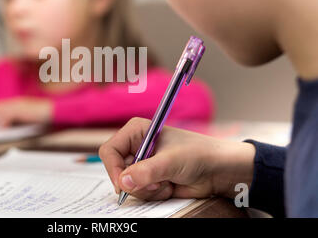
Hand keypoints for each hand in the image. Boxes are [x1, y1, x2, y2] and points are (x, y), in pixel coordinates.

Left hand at [0, 97, 52, 127]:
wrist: (54, 110)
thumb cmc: (43, 114)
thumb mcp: (26, 116)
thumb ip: (14, 119)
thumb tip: (2, 126)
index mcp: (15, 102)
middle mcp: (15, 102)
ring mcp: (18, 105)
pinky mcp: (23, 110)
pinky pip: (9, 115)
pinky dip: (3, 121)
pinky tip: (1, 129)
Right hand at [99, 118, 255, 201]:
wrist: (217, 170)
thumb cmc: (197, 154)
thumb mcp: (170, 161)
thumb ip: (146, 171)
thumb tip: (123, 182)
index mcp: (136, 132)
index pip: (110, 151)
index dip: (114, 168)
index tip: (125, 183)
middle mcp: (135, 147)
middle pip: (117, 171)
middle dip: (136, 182)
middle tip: (156, 182)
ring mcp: (141, 164)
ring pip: (127, 185)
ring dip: (147, 190)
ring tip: (166, 182)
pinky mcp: (148, 179)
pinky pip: (139, 193)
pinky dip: (153, 194)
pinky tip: (168, 186)